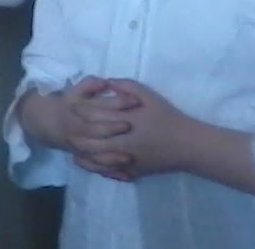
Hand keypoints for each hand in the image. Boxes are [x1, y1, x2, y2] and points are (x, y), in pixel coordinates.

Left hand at [71, 79, 200, 181]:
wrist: (188, 145)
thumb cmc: (167, 117)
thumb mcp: (148, 96)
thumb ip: (125, 86)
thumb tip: (106, 82)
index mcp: (126, 122)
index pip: (97, 116)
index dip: (82, 112)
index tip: (71, 107)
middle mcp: (124, 142)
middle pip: (93, 141)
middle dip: (78, 136)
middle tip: (66, 131)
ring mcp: (129, 159)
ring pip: (99, 159)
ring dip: (84, 154)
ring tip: (72, 149)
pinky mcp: (134, 171)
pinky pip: (111, 172)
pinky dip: (97, 168)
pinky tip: (88, 164)